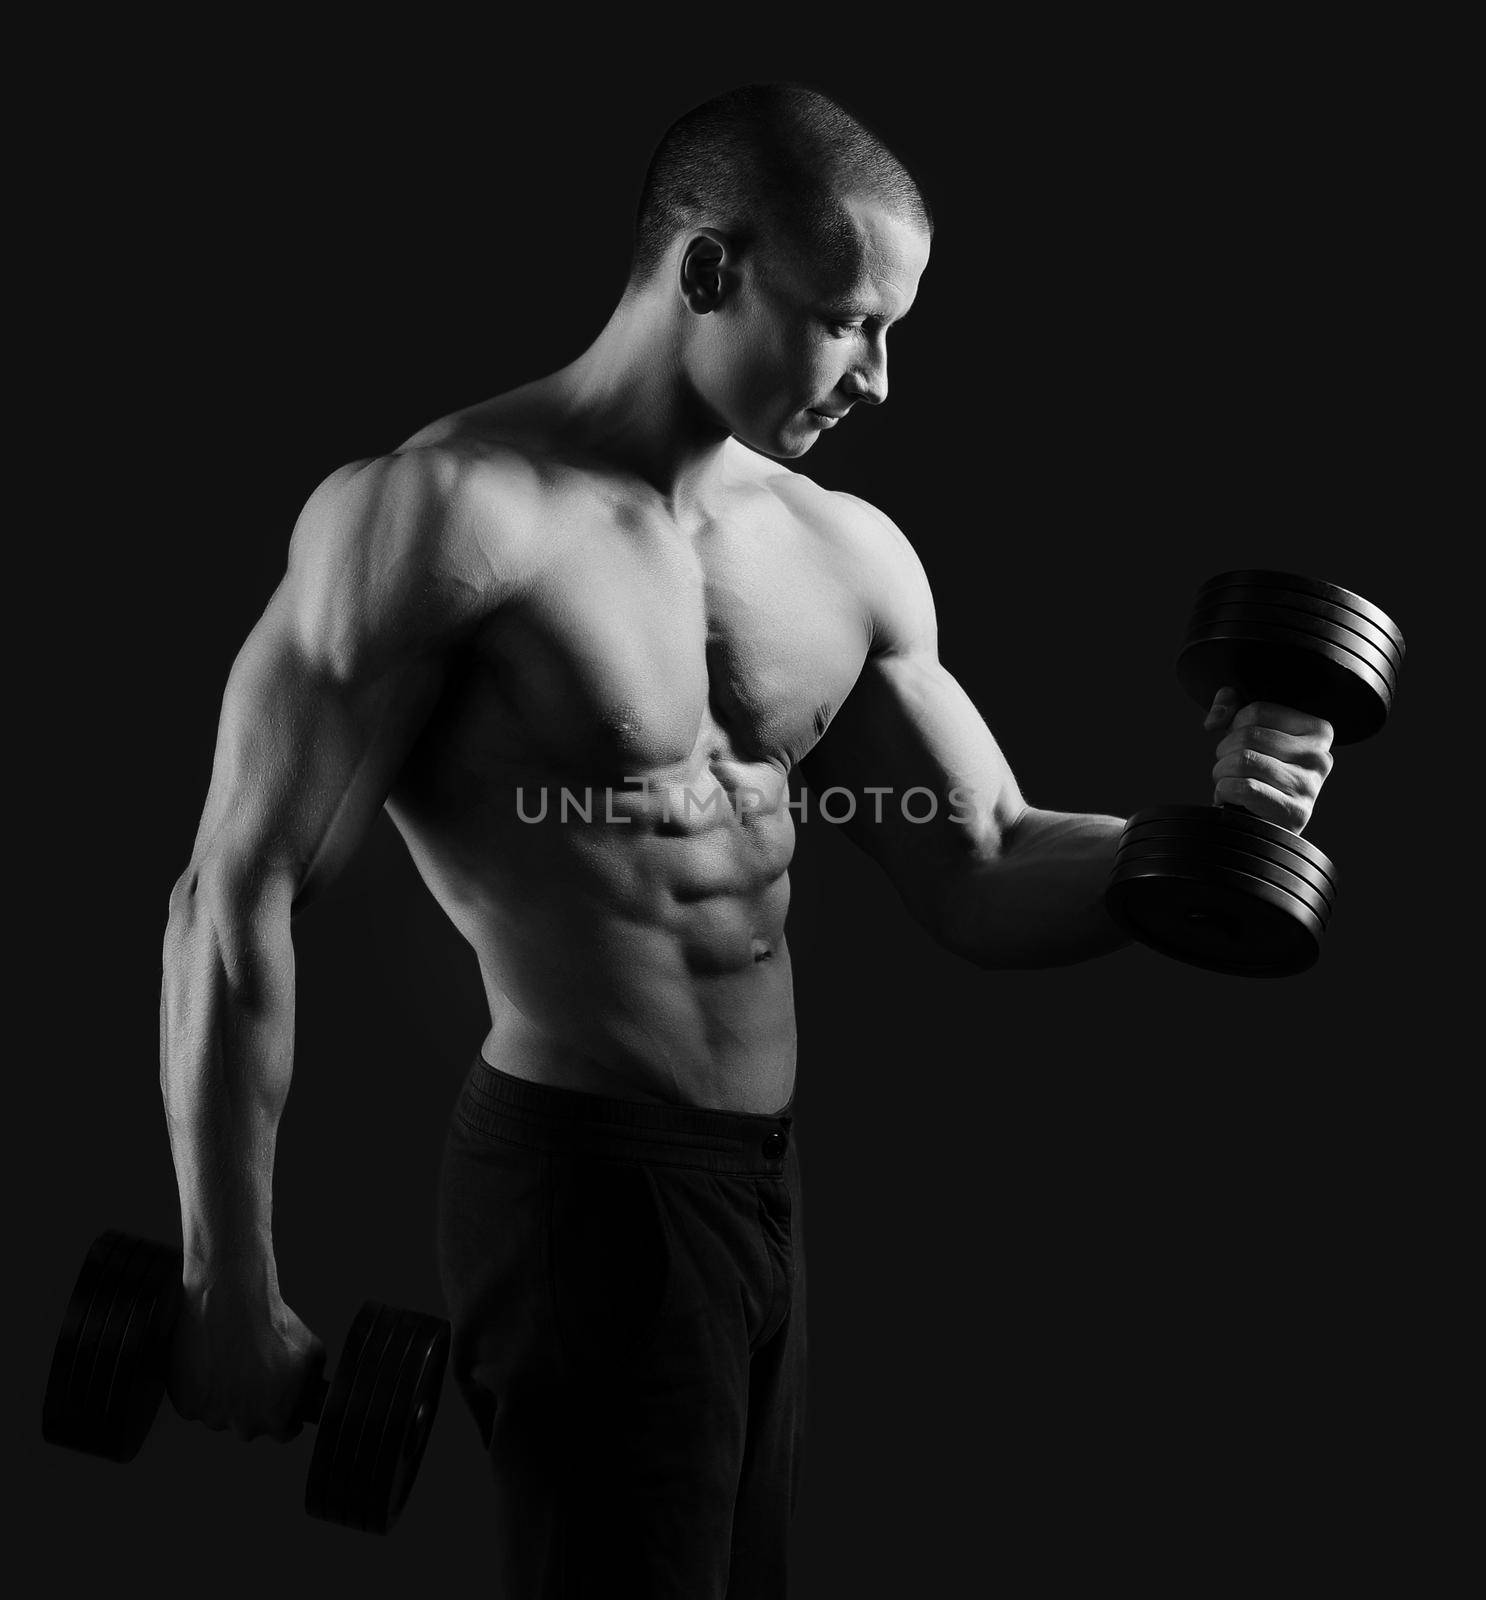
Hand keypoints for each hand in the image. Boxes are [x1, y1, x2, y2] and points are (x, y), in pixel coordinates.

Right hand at [167, 1268, 326, 1443]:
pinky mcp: (186, 1404)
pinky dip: (202, 1389)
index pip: (283, 1431)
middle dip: (255, 1405)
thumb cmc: (273, 1324)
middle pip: (251, 1425)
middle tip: (253, 1373)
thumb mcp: (312, 1350)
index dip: (286, 1414)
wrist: (232, 1303)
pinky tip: (210, 1362)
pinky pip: (196, 1403)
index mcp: (276, 1417)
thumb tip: (314, 1388)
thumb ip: (312, 1379)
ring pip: (221, 1414)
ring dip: (226, 1396)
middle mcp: (243, 1424)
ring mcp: (212, 1416)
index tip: (281, 1401)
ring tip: (231, 1360)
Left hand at [1203, 688, 1334, 832]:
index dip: (1234, 726)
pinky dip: (1225, 790)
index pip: (1257, 711)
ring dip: (1221, 772)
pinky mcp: (1295, 812)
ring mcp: (1310, 786)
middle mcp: (1320, 756)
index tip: (1238, 743)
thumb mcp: (1250, 731)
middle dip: (1224, 751)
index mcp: (1318, 731)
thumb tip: (1214, 721)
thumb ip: (1231, 707)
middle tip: (1228, 766)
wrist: (1267, 823)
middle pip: (1249, 736)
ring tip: (1228, 780)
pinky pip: (1244, 788)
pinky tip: (1229, 796)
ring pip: (1244, 761)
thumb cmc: (1259, 773)